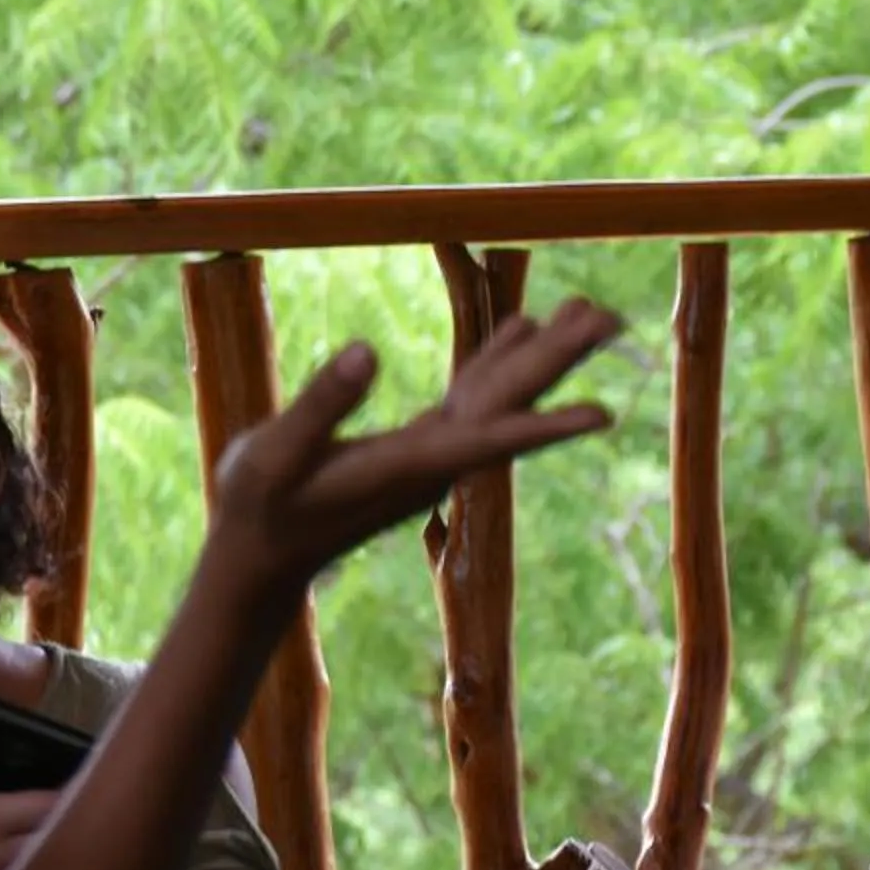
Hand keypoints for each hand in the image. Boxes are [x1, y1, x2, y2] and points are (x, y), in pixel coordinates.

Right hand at [204, 298, 620, 601]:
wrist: (258, 558)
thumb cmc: (259, 509)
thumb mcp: (274, 456)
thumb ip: (320, 406)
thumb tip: (365, 351)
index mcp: (407, 464)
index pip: (487, 439)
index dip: (544, 427)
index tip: (602, 415)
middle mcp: (433, 460)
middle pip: (508, 403)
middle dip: (559, 360)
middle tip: (610, 316)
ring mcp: (429, 453)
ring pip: (497, 394)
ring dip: (541, 354)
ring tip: (587, 311)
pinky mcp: (416, 446)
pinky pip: (472, 395)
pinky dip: (498, 359)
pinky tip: (521, 329)